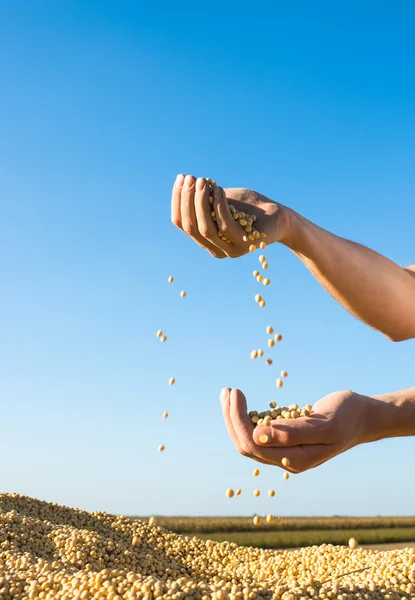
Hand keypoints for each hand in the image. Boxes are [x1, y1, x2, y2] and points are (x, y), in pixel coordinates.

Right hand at [171, 174, 291, 257]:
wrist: (278, 216)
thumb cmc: (249, 207)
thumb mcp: (222, 199)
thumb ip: (205, 197)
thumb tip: (185, 184)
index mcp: (205, 238)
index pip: (181, 223)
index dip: (177, 201)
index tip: (180, 179)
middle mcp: (214, 248)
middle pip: (191, 227)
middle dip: (187, 200)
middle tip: (191, 179)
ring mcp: (229, 249)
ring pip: (206, 229)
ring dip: (201, 203)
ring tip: (203, 182)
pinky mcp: (244, 244)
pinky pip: (226, 226)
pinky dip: (220, 206)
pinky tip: (219, 190)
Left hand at [220, 388, 378, 471]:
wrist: (364, 417)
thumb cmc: (348, 416)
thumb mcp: (325, 423)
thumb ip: (292, 432)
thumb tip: (257, 436)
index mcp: (296, 460)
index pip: (253, 445)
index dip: (238, 420)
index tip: (236, 392)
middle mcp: (288, 461)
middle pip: (246, 444)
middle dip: (231, 417)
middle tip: (226, 390)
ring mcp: (286, 452)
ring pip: (249, 440)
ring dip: (234, 417)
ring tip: (227, 393)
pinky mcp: (286, 441)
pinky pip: (258, 434)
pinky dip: (246, 417)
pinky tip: (240, 402)